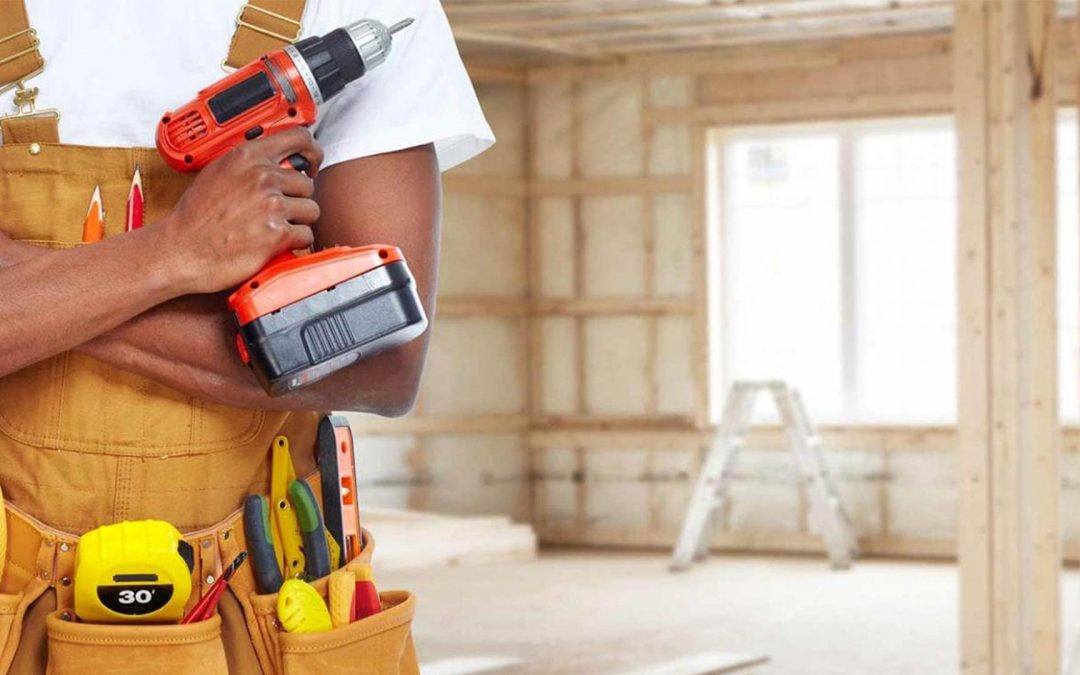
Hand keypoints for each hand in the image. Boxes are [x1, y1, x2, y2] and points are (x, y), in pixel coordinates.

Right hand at [157, 128, 324, 293]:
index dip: (312, 152)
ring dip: (298, 221)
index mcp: (248, 157)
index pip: (299, 138)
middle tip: (279, 211)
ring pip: (311, 210)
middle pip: (307, 184)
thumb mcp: (218, 173)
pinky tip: (275, 243)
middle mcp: (262, 176)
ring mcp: (272, 205)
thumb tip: (275, 161)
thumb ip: (248, 164)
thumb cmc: (196, 217)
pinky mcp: (277, 233)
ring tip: (274, 227)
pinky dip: (295, 242)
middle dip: (297, 199)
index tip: (312, 163)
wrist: (183, 249)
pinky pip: (306, 235)